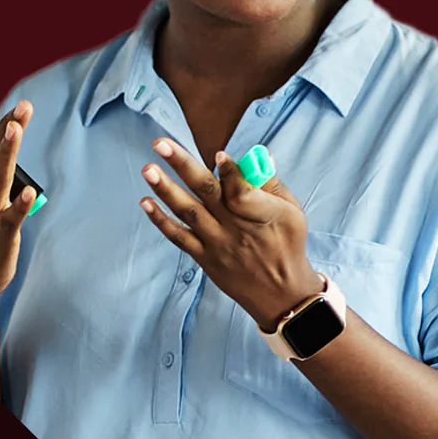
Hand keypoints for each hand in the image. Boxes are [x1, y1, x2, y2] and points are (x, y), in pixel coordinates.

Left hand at [139, 140, 323, 330]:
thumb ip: (271, 184)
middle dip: (182, 164)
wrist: (281, 294)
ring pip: (188, 211)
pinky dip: (161, 220)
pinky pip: (180, 237)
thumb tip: (256, 155)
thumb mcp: (292, 212)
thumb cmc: (287, 245)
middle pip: (206, 191)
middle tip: (161, 144)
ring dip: (165, 189)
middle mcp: (235, 226)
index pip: (242, 190)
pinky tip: (145, 202)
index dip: (230, 173)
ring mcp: (217, 242)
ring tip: (148, 169)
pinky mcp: (204, 257)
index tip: (218, 154)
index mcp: (260, 212)